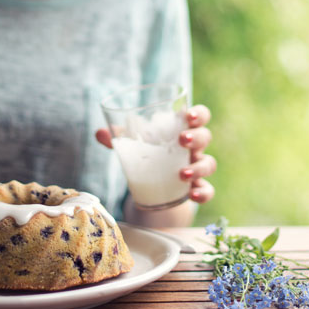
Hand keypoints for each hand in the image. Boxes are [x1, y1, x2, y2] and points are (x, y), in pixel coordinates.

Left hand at [95, 104, 216, 203]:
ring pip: (209, 163)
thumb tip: (99, 132)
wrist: (156, 186)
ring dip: (199, 167)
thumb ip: (119, 138)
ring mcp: (197, 168)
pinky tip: (192, 195)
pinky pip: (208, 190)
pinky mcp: (196, 188)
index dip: (198, 114)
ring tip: (182, 174)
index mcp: (181, 130)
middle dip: (197, 137)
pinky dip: (203, 193)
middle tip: (182, 141)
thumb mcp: (135, 146)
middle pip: (206, 136)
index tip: (188, 116)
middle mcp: (193, 148)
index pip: (199, 116)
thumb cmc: (149, 156)